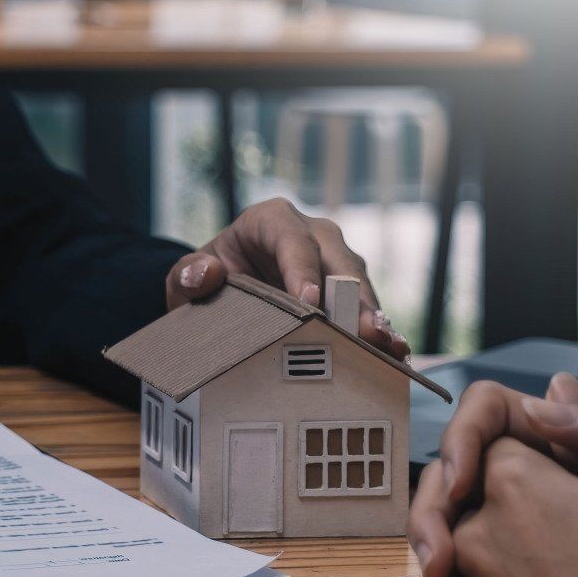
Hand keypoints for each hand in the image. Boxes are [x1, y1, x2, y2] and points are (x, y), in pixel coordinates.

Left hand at [166, 197, 408, 359]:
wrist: (223, 291)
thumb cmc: (208, 278)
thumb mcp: (184, 276)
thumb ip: (186, 275)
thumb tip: (205, 275)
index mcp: (270, 220)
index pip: (290, 239)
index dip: (302, 270)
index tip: (309, 304)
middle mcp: (311, 234)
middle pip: (338, 260)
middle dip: (353, 297)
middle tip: (365, 331)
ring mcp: (334, 262)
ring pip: (359, 284)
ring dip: (373, 317)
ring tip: (387, 348)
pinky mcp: (347, 292)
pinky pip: (367, 308)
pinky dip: (379, 331)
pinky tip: (393, 356)